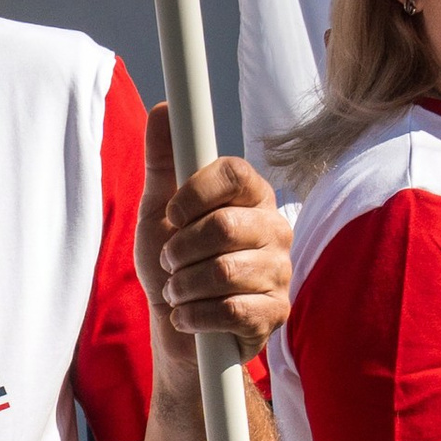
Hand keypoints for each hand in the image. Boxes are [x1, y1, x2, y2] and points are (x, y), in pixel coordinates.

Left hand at [137, 106, 291, 361]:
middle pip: (224, 226)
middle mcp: (275, 228)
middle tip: (170, 262)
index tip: (172, 214)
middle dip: (179, 250)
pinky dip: (194, 316)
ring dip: (182, 286)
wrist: (179, 330)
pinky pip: (231, 310)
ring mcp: (281, 271)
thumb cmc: (173, 264)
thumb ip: (165, 163)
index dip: (195, 193)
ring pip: (224, 272)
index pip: (234, 173)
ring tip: (177, 291)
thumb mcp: (159, 212)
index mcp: (251, 197)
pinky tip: (187, 317)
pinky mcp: (276, 312)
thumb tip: (163, 109)